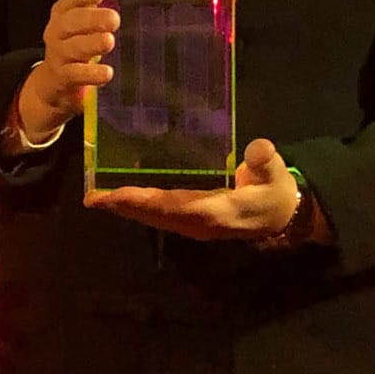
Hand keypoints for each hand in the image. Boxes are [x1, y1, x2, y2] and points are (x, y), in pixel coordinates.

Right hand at [18, 0, 117, 140]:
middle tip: (114, 19)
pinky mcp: (63, 79)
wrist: (56, 83)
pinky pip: (74, 75)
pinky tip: (107, 73)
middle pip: (71, 22)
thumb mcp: (83, 10)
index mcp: (64, 10)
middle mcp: (57, 30)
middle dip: (91, 19)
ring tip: (109, 41)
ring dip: (91, 44)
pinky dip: (90, 75)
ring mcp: (59, 55)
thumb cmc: (76, 38)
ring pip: (73, 48)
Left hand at [84, 138, 299, 241]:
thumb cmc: (275, 191)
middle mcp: (199, 222)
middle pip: (156, 215)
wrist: (280, 215)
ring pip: (154, 217)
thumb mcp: (275, 174)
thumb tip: (258, 149)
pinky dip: (138, 207)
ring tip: (97, 200)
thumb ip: (266, 162)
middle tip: (93, 199)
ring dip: (126, 209)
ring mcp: (193, 224)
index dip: (148, 202)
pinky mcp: (191, 220)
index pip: (177, 206)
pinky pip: (159, 214)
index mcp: (217, 211)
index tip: (120, 196)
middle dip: (125, 207)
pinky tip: (120, 199)